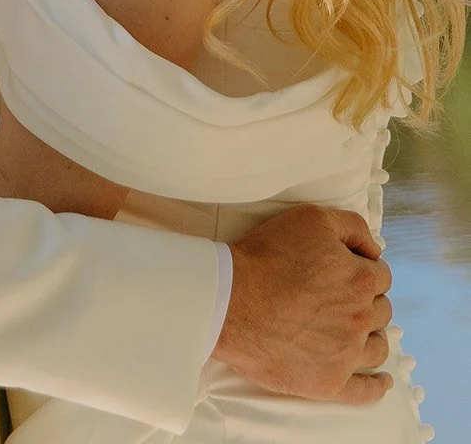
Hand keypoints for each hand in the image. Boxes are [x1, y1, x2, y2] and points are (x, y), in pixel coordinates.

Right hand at [215, 206, 392, 404]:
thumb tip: (374, 248)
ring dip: (372, 336)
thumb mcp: (311, 218)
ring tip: (355, 331)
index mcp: (360, 280)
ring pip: (377, 347)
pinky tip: (381, 382)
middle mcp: (360, 319)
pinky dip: (376, 386)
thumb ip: (352, 226)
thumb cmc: (267, 256)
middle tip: (341, 298)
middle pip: (380, 311)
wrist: (230, 299)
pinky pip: (365, 392)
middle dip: (366, 301)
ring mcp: (346, 355)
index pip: (380, 276)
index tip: (346, 272)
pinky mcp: (329, 383)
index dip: (364, 269)